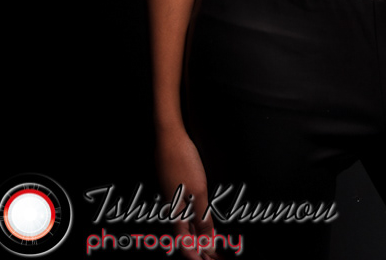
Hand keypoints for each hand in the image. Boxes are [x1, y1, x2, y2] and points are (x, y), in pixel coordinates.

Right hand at [155, 125, 220, 258]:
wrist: (170, 137)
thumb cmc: (182, 162)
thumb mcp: (198, 192)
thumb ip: (203, 218)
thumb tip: (208, 241)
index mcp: (176, 214)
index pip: (185, 245)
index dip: (196, 256)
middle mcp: (173, 210)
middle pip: (186, 238)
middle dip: (200, 249)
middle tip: (215, 257)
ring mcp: (174, 199)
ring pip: (186, 225)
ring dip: (200, 237)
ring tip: (213, 246)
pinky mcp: (176, 190)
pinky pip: (186, 213)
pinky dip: (197, 222)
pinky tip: (204, 222)